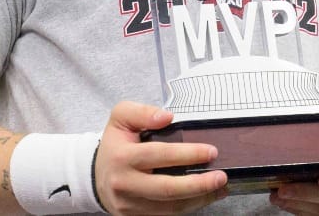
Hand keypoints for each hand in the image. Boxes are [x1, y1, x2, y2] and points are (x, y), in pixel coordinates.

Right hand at [93, 101, 228, 214]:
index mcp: (122, 157)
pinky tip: (204, 197)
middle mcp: (125, 184)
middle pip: (168, 189)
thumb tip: (167, 117)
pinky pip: (167, 215)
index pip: (160, 155)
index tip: (211, 152)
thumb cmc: (115, 145)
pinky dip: (189, 207)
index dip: (188, 154)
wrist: (97, 177)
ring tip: (220, 188)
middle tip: (221, 176)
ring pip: (171, 207)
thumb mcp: (120, 118)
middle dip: (199, 184)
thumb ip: (142, 112)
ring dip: (200, 199)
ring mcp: (130, 205)